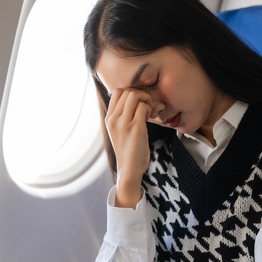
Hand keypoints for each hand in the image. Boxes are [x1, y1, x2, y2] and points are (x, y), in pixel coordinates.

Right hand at [104, 89, 152, 207]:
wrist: (129, 170)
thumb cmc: (129, 151)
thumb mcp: (120, 131)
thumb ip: (123, 116)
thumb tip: (134, 100)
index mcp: (108, 118)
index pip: (117, 91)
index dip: (131, 91)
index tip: (140, 103)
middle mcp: (113, 119)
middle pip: (127, 90)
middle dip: (141, 94)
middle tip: (149, 106)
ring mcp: (122, 123)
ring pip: (135, 95)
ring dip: (147, 100)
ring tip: (151, 112)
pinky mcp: (135, 128)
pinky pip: (143, 107)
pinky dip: (151, 108)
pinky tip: (152, 117)